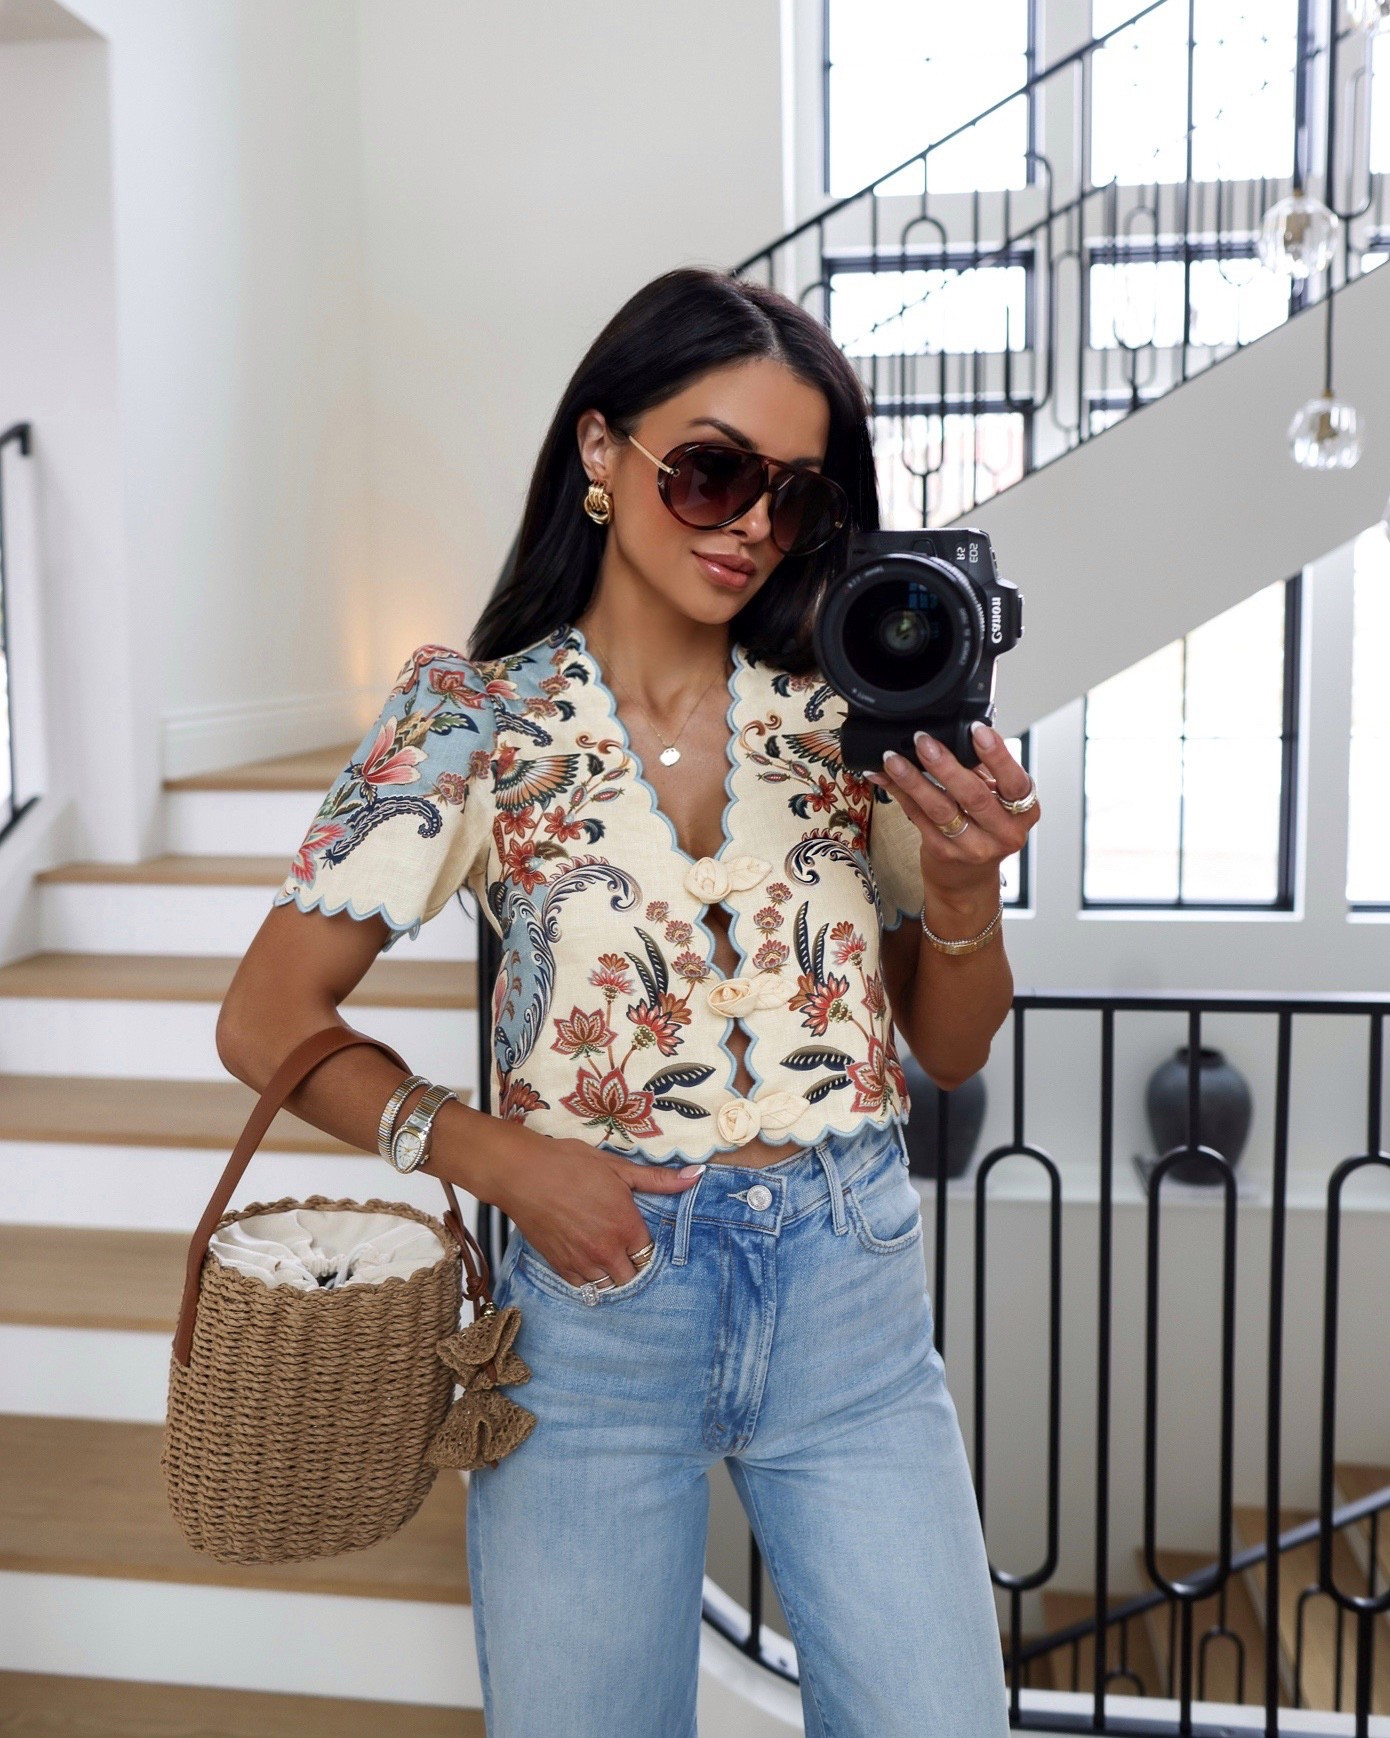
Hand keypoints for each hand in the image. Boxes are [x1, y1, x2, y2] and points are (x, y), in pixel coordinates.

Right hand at [490, 1132, 700, 1288]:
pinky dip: (589, 1278)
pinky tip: (587, 1260)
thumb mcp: (616, 1168)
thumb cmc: (568, 1164)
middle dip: (632, 1265)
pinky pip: (584, 1287)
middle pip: (632, 1276)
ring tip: (607, 1256)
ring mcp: (582, 1262)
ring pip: (608, 1286)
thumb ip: (657, 1179)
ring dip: (611, 1274)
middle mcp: (607, 1250)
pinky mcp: (560, 1266)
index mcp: (626, 1226)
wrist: (521, 1173)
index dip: (645, 1245)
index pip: (649, 1254)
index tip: (638, 1236)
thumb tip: (696, 1176)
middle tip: (624, 1248)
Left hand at [865, 721, 1040, 903]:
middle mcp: (1003, 832)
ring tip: (893, 758)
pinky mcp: (943, 852)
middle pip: (973, 795)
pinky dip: (898, 792)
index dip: (996, 755)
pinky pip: (917, 817)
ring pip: (940, 808)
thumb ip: (982, 771)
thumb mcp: (996, 800)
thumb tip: (954, 733)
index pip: (1015, 781)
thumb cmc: (985, 829)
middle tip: (924, 741)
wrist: (968, 880)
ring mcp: (972, 846)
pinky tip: (883, 775)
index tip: (976, 729)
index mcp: (1023, 812)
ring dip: (913, 779)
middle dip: (945, 764)